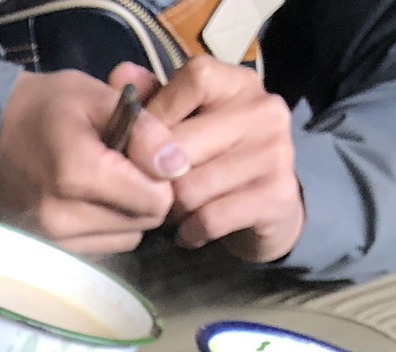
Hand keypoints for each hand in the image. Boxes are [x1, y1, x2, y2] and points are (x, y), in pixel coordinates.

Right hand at [0, 69, 174, 253]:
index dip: (162, 175)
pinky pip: (103, 249)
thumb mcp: (101, 98)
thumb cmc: (49, 108)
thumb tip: (177, 166)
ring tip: (107, 185)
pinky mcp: (48, 252)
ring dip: (127, 214)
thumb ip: (145, 129)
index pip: (153, 200)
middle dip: (146, 194)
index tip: (147, 155)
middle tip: (127, 167)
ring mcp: (51, 241)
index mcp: (76, 175)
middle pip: (142, 223)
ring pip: (126, 240)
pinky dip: (106, 228)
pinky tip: (91, 203)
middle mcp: (61, 218)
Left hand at [111, 58, 304, 261]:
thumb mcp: (185, 124)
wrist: (270, 210)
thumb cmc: (215, 163)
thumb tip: (119, 74)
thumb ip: (152, 99)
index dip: (157, 114)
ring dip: (171, 211)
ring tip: (174, 213)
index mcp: (240, 84)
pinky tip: (191, 232)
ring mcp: (275, 151)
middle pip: (180, 145)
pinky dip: (190, 233)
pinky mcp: (276, 195)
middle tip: (154, 193)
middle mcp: (264, 109)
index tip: (146, 144)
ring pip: (189, 189)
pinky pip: (209, 219)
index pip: (195, 76)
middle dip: (155, 178)